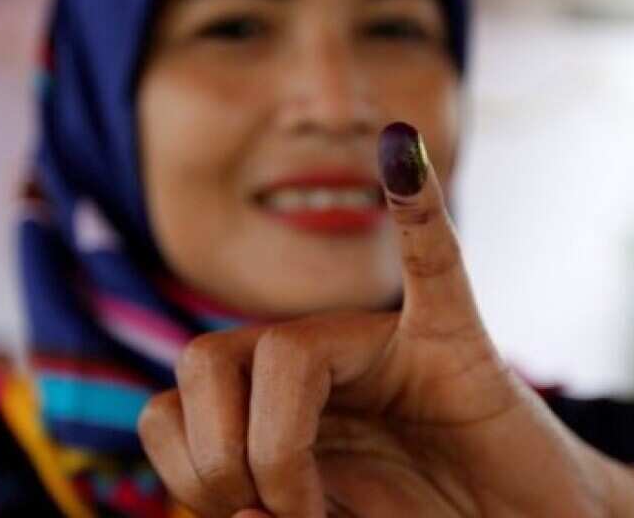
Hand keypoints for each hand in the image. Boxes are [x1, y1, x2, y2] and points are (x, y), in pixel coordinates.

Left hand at [138, 122, 633, 516]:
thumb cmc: (431, 517)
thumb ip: (282, 515)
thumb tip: (234, 515)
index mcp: (275, 400)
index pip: (175, 402)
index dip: (189, 466)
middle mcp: (316, 360)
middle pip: (208, 357)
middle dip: (221, 455)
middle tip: (279, 510)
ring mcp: (383, 345)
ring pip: (283, 348)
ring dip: (276, 444)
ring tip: (314, 508)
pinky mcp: (457, 342)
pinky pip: (435, 262)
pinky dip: (418, 208)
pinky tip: (402, 151)